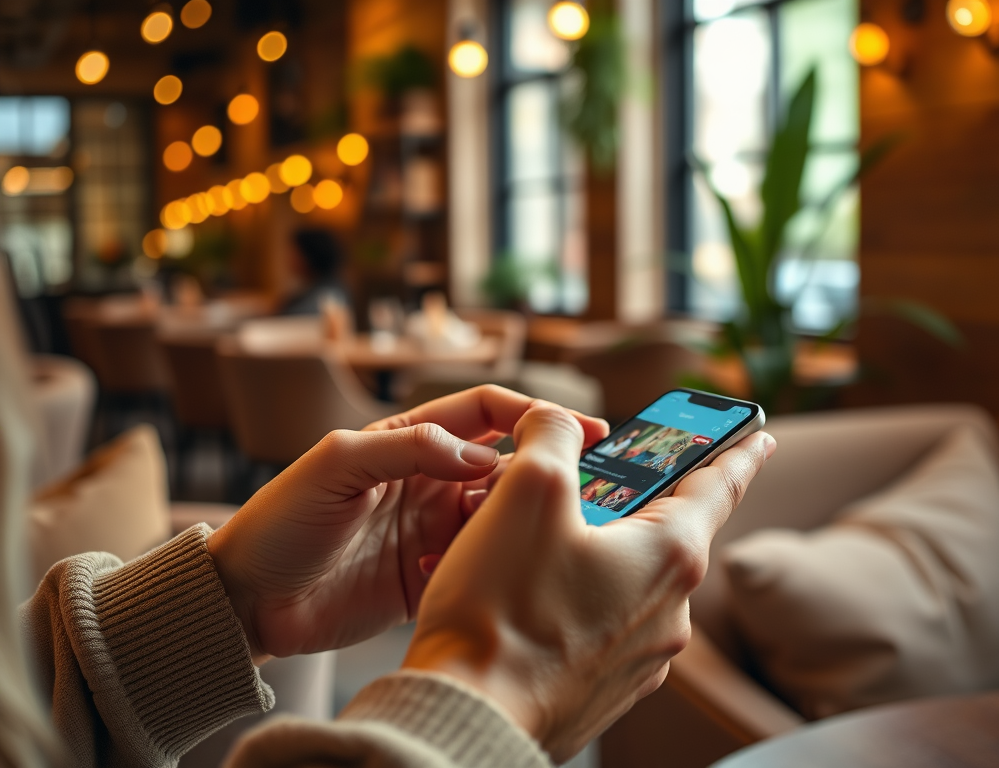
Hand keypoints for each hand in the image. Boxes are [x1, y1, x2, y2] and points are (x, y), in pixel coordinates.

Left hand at [207, 386, 607, 663]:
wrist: (248, 601)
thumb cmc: (281, 520)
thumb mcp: (336, 465)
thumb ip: (409, 448)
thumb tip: (483, 457)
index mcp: (409, 440)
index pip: (487, 413)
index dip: (534, 416)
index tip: (584, 431)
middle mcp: (428, 481)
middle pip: (504, 468)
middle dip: (542, 476)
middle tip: (579, 497)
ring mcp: (432, 530)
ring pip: (499, 518)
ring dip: (520, 525)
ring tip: (539, 539)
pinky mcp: (430, 576)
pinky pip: (478, 566)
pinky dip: (493, 568)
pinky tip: (489, 577)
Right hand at [403, 403, 774, 761]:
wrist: (469, 714)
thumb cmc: (501, 611)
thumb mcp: (528, 492)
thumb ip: (552, 435)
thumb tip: (554, 421)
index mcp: (669, 555)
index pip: (720, 484)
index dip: (739, 450)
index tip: (760, 435)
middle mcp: (669, 610)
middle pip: (664, 528)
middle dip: (629, 497)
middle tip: (591, 477)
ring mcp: (641, 655)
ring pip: (628, 575)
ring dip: (594, 548)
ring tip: (533, 539)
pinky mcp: (606, 683)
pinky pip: (602, 618)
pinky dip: (576, 593)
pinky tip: (527, 592)